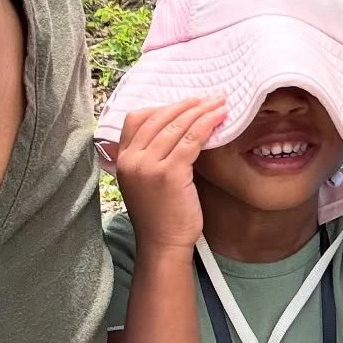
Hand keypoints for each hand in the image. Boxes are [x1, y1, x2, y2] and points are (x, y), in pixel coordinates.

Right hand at [115, 96, 226, 253]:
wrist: (163, 245)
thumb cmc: (160, 214)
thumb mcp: (145, 180)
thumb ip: (152, 154)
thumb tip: (179, 124)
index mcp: (122, 159)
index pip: (137, 118)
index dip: (163, 106)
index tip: (187, 103)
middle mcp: (131, 160)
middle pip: (159, 118)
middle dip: (187, 104)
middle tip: (210, 97)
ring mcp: (148, 166)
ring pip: (177, 125)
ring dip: (201, 110)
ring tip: (219, 104)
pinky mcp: (169, 173)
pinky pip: (191, 139)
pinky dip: (207, 125)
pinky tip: (220, 119)